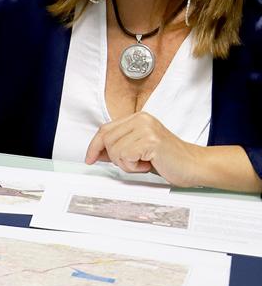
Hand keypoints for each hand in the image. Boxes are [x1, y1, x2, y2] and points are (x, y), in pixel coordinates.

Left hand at [84, 111, 200, 185]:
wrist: (195, 166)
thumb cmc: (168, 160)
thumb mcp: (138, 151)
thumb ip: (118, 148)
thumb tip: (95, 152)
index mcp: (137, 118)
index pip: (104, 129)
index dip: (94, 146)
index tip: (90, 158)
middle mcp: (141, 119)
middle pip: (106, 139)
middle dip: (114, 158)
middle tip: (133, 163)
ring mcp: (146, 128)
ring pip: (114, 150)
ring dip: (126, 164)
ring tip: (144, 163)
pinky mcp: (150, 140)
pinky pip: (125, 156)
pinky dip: (133, 167)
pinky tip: (149, 165)